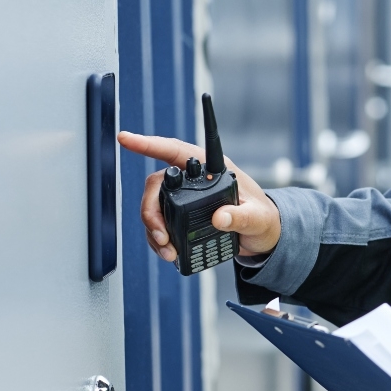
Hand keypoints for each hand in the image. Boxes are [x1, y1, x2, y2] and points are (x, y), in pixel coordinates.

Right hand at [117, 131, 280, 261]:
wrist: (262, 236)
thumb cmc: (264, 219)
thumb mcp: (258, 218)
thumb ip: (242, 217)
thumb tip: (221, 218)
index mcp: (213, 169)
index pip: (177, 151)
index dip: (150, 144)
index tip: (126, 139)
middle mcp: (195, 180)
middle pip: (157, 185)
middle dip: (151, 210)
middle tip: (161, 235)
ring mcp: (186, 198)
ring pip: (155, 206)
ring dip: (154, 229)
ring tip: (167, 251)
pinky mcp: (182, 216)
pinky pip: (160, 223)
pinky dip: (158, 239)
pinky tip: (167, 251)